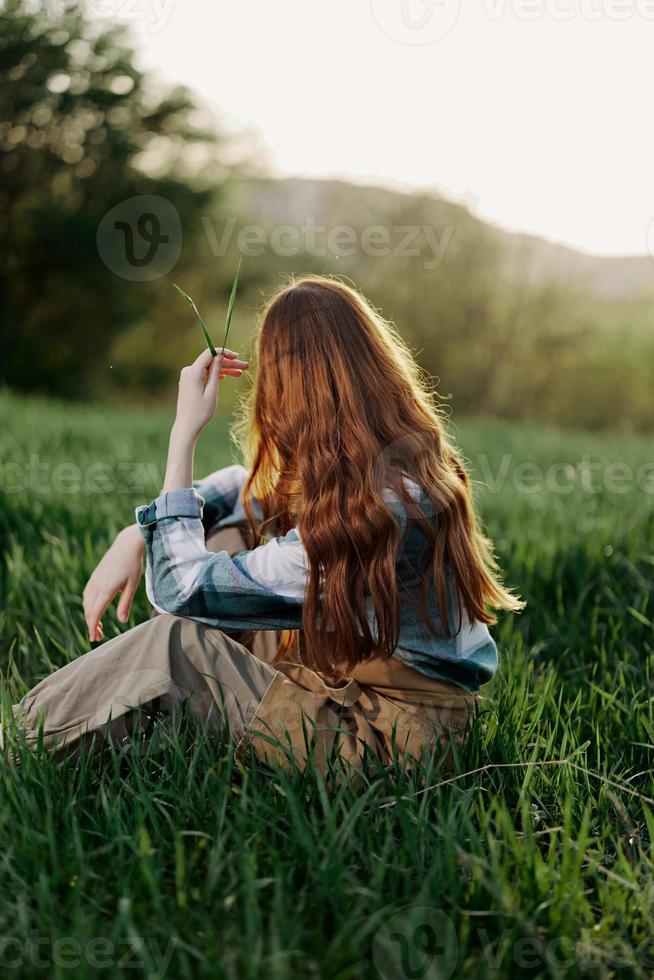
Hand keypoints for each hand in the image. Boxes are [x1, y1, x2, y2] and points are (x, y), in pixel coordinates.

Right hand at [82, 524, 144, 641]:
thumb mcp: (132, 586)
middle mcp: (96, 585)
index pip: (94, 613)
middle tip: (98, 636)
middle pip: (88, 610)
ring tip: (99, 625)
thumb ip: (125, 603)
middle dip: (91, 625)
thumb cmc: (132, 565)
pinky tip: (96, 609)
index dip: (92, 627)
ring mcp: (94, 580)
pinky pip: (87, 595)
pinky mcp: (94, 576)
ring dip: (90, 615)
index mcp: (106, 589)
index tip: (94, 638)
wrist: (126, 545)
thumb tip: (122, 620)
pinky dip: (89, 605)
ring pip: (86, 603)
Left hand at [174, 347, 248, 442]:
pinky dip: (215, 375)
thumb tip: (220, 356)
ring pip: (209, 368)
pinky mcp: (189, 382)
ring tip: (240, 373)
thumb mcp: (212, 392)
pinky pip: (204, 374)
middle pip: (211, 361)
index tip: (237, 356)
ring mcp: (187, 376)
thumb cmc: (200, 412)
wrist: (187, 426)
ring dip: (224, 369)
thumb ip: (216, 372)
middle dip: (228, 363)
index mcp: (193, 372)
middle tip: (245, 366)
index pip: (209, 353)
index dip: (224, 353)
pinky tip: (226, 376)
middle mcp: (188, 371)